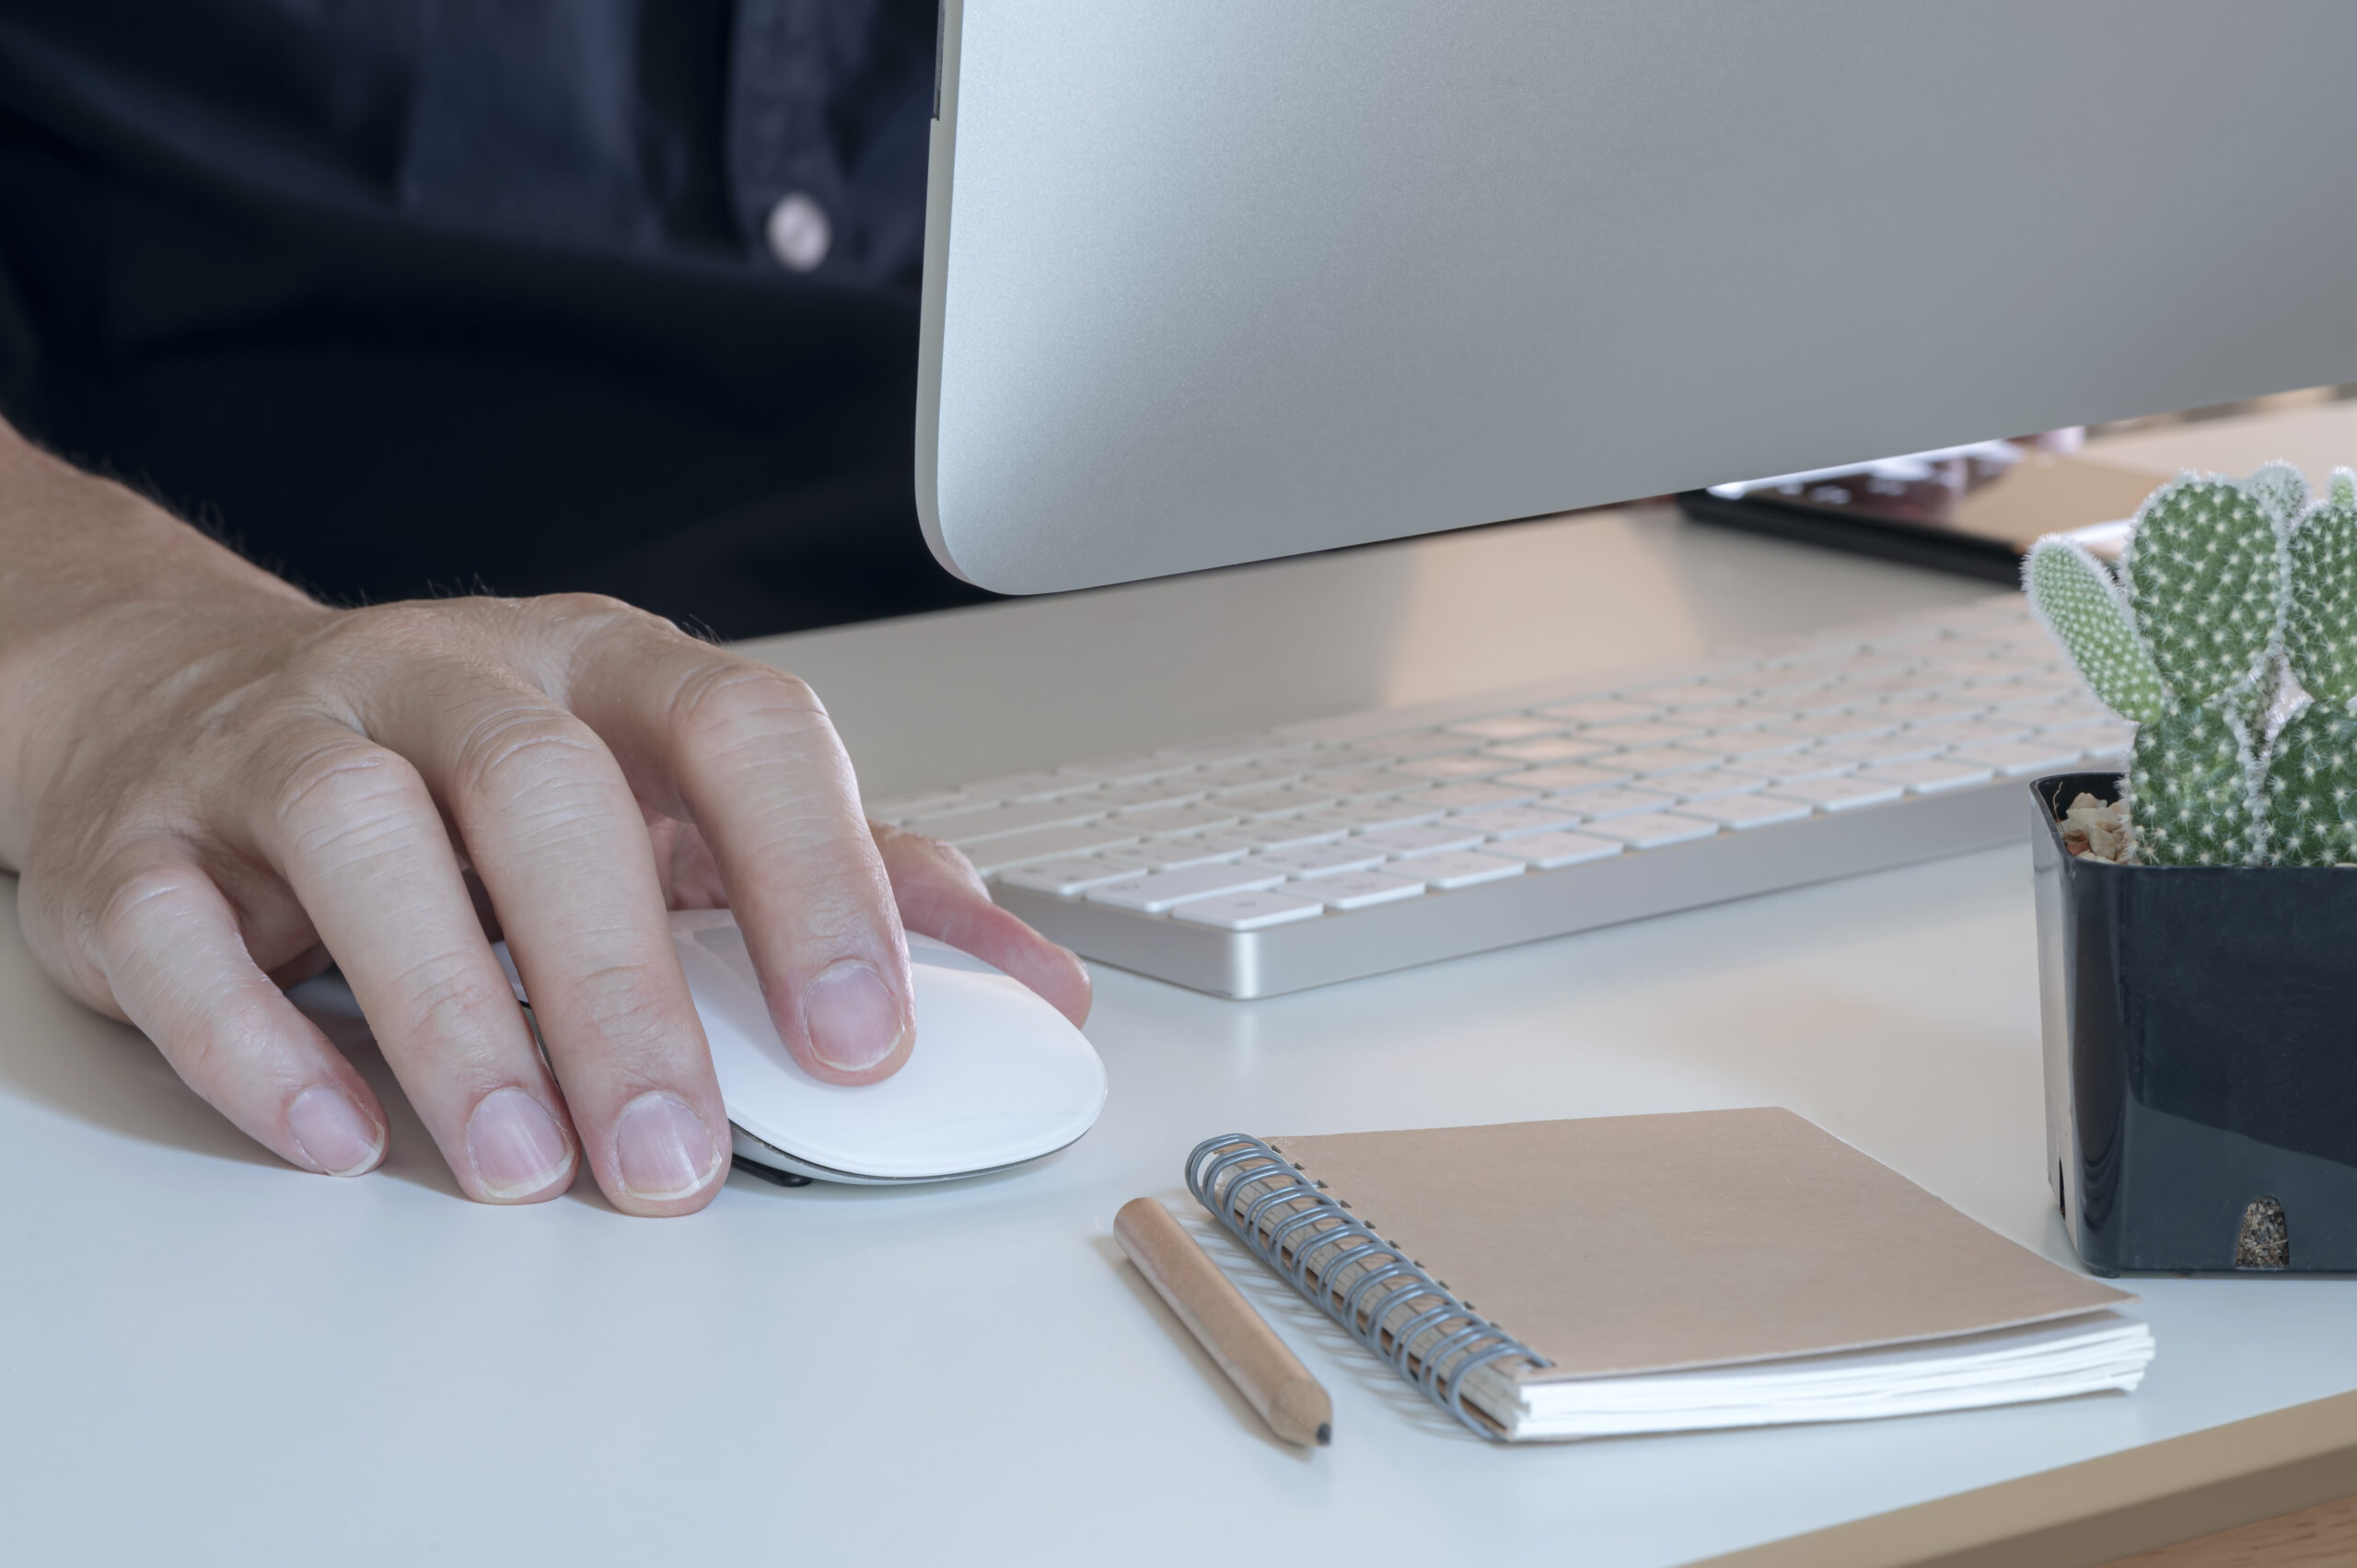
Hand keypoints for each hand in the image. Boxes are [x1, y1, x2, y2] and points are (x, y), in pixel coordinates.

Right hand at [0, 443, 1088, 1215]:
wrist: (196, 704)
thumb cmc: (483, 778)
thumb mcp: (675, 800)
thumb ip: (850, 881)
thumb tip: (1027, 984)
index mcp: (611, 667)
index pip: (740, 727)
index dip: (814, 877)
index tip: (864, 1036)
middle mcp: (453, 679)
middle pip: (547, 792)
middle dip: (624, 986)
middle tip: (681, 1150)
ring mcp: (287, 743)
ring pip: (363, 835)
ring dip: (451, 1011)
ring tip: (522, 1161)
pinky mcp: (144, 839)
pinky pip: (178, 923)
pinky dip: (256, 1038)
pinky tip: (337, 1132)